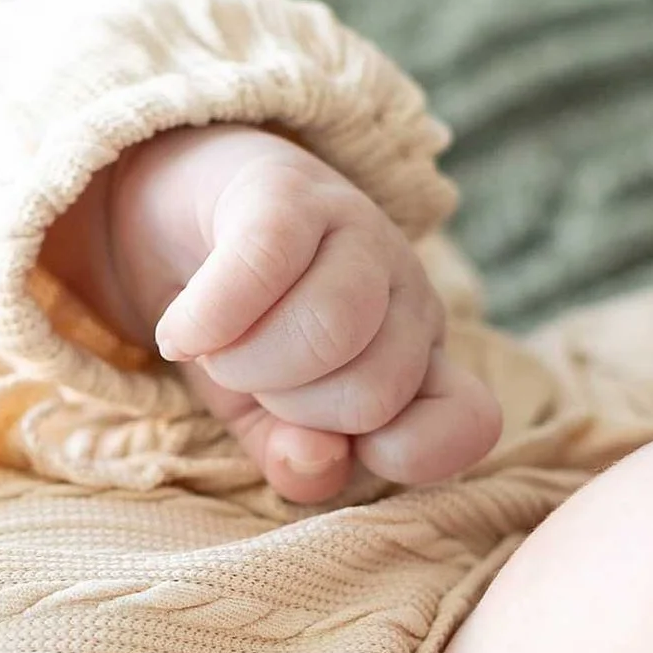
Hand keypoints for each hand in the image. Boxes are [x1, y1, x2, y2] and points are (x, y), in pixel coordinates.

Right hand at [50, 127, 503, 503]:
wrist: (186, 224)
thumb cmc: (246, 337)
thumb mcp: (270, 419)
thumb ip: (300, 461)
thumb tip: (313, 462)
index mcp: (423, 361)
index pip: (469, 422)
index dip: (399, 453)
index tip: (327, 441)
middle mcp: (410, 296)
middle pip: (373, 393)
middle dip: (292, 407)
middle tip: (252, 379)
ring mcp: (362, 234)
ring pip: (331, 329)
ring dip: (249, 363)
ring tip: (219, 351)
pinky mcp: (292, 190)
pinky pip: (265, 263)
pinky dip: (210, 319)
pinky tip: (183, 335)